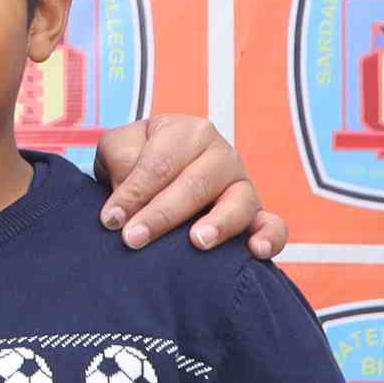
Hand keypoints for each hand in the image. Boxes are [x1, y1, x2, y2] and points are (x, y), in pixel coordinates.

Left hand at [91, 114, 286, 257]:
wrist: (158, 178)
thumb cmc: (136, 161)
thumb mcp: (119, 148)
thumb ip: (120, 156)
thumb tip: (128, 186)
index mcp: (188, 132)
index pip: (161, 163)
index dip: (134, 191)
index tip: (110, 219)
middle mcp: (221, 155)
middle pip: (195, 184)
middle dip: (162, 214)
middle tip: (133, 239)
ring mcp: (243, 184)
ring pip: (239, 202)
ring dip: (218, 223)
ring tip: (197, 242)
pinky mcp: (257, 214)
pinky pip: (273, 225)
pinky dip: (269, 237)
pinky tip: (256, 251)